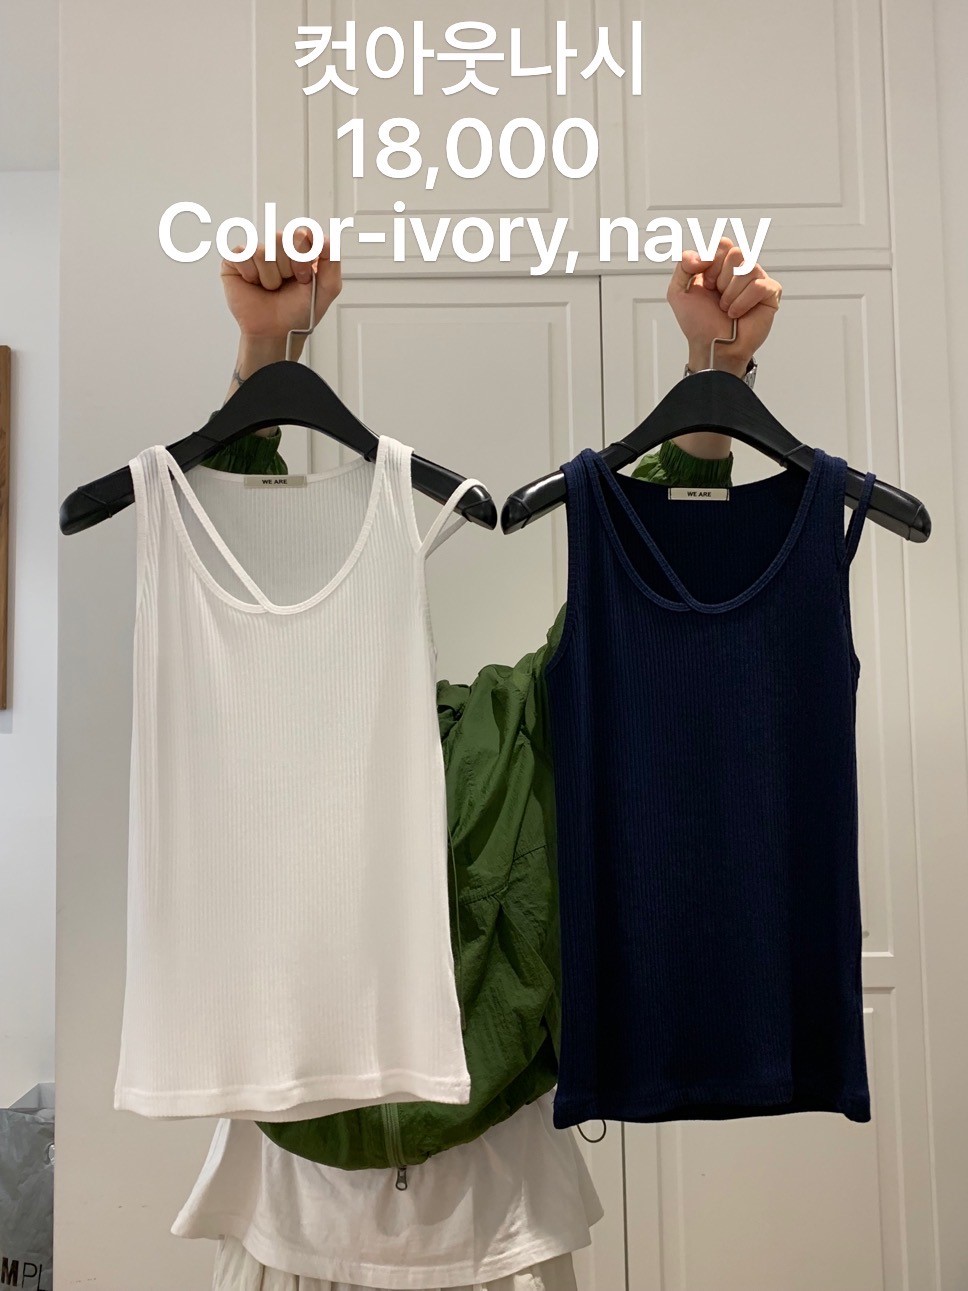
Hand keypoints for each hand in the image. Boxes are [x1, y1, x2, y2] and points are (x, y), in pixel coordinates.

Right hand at [220, 227, 341, 415]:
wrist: (276, 333)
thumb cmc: (298, 312)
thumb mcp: (327, 289)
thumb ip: (332, 261)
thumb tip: (326, 239)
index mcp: (299, 248)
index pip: (303, 232)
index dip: (304, 255)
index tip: (304, 277)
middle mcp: (277, 246)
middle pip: (281, 238)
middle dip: (288, 268)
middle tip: (288, 284)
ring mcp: (256, 252)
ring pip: (263, 251)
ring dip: (271, 277)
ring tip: (271, 288)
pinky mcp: (235, 260)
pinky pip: (243, 254)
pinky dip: (252, 275)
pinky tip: (254, 285)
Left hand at [666, 238, 781, 377]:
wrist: (711, 347)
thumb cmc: (698, 323)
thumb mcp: (678, 292)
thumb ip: (683, 264)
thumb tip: (702, 255)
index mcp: (722, 265)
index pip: (723, 244)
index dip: (712, 263)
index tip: (706, 285)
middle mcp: (741, 270)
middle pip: (736, 253)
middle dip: (721, 280)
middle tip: (718, 298)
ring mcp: (757, 280)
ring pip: (748, 268)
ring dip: (730, 295)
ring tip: (727, 309)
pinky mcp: (771, 294)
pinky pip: (760, 285)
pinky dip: (743, 302)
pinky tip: (737, 314)